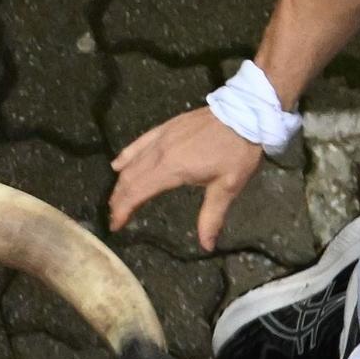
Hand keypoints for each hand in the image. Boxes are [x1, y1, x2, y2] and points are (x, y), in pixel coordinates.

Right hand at [108, 108, 264, 250]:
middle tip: (114, 216)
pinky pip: (139, 143)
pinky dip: (126, 155)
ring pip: (132, 161)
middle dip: (119, 199)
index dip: (123, 210)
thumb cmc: (236, 151)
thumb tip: (206, 246)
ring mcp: (161, 137)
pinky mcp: (166, 127)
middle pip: (130, 178)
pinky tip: (117, 164)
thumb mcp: (227, 187)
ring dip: (121, 182)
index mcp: (172, 169)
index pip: (138, 192)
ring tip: (116, 198)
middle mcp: (160, 153)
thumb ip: (212, 217)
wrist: (245, 113)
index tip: (115, 225)